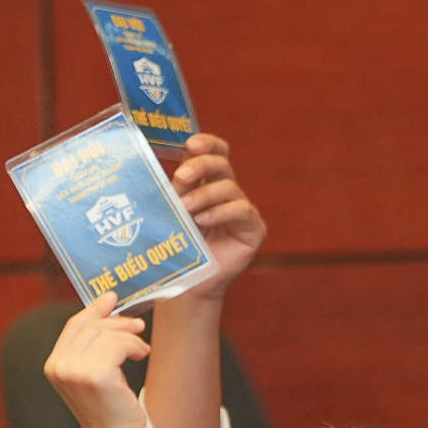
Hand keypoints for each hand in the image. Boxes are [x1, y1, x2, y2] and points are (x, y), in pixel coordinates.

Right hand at [42, 292, 149, 427]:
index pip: (73, 325)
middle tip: (138, 326)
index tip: (112, 299)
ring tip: (141, 348)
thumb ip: (93, 344)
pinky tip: (141, 354)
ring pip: (107, 334)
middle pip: (91, 325)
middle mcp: (59, 367)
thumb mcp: (94, 372)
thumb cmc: (109, 407)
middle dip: (118, 322)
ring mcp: (75, 371)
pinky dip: (133, 346)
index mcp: (53, 365)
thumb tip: (108, 304)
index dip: (94, 309)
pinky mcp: (96, 375)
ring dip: (130, 337)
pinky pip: (118, 345)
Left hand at [170, 134, 264, 296]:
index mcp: (208, 183)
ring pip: (229, 187)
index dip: (207, 143)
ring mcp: (243, 210)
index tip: (190, 144)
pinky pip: (241, 210)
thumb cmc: (180, 248)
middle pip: (222, 164)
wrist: (190, 283)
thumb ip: (177, 191)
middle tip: (181, 176)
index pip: (215, 152)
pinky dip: (220, 212)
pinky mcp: (254, 229)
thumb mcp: (173, 213)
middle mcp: (227, 193)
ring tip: (186, 209)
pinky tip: (203, 221)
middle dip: (201, 165)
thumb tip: (173, 170)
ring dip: (205, 195)